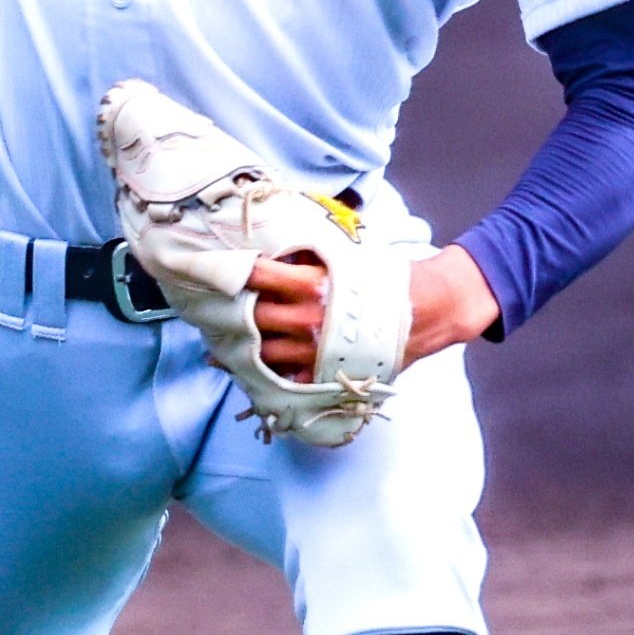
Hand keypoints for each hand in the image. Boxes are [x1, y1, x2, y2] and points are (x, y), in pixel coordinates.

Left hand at [239, 246, 496, 380]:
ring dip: (236, 349)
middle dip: (228, 313)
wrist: (426, 312)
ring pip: (261, 353)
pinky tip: (246, 372)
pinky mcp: (323, 375)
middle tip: (207, 309)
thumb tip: (269, 253)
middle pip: (252, 316)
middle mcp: (308, 319)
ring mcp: (313, 352)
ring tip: (216, 345)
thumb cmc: (386, 280)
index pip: (259, 276)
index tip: (214, 270)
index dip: (233, 272)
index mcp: (312, 285)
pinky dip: (263, 377)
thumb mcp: (345, 258)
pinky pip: (284, 381)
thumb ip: (307, 259)